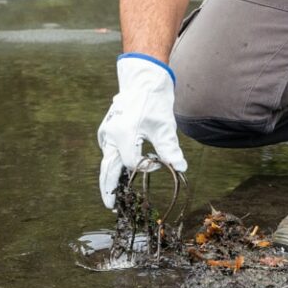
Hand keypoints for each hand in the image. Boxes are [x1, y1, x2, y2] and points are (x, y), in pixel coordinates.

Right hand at [98, 54, 187, 208]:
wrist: (142, 80)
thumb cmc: (154, 101)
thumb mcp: (165, 126)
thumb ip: (170, 150)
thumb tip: (181, 167)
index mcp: (123, 135)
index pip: (132, 164)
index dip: (146, 167)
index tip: (158, 163)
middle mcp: (110, 136)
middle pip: (107, 169)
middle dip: (109, 189)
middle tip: (111, 206)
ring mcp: (106, 132)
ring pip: (106, 161)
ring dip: (110, 177)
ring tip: (113, 194)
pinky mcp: (107, 130)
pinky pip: (108, 151)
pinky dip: (112, 163)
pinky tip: (117, 172)